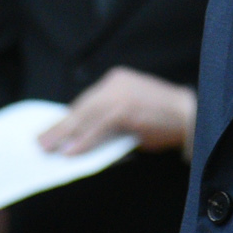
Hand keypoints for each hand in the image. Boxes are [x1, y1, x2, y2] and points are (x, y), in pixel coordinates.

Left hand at [41, 67, 194, 155]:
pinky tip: (71, 152)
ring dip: (64, 135)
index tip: (51, 130)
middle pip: (80, 107)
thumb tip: (81, 138)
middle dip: (59, 126)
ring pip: (85, 116)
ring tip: (47, 148)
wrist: (192, 116)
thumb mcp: (133, 114)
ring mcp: (121, 95)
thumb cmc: (163, 119)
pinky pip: (98, 128)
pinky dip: (84, 141)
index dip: (68, 119)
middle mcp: (116, 83)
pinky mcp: (126, 109)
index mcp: (117, 80)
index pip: (86, 102)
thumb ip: (109, 120)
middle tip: (40, 141)